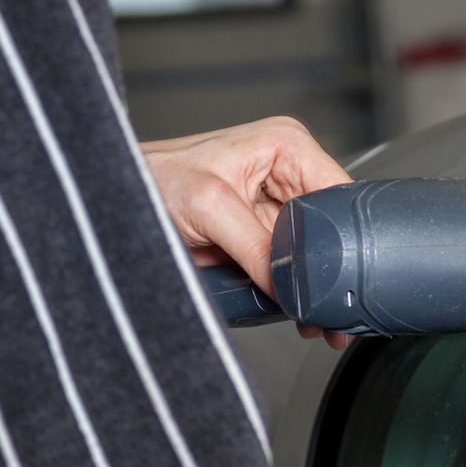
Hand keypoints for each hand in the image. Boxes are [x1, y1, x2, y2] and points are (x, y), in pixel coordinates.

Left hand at [141, 117, 354, 349]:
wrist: (116, 199)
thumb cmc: (152, 179)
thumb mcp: (207, 206)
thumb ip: (253, 243)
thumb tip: (288, 282)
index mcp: (287, 146)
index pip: (340, 194)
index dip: (348, 237)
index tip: (344, 279)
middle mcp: (288, 173)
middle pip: (334, 229)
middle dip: (334, 272)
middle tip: (332, 311)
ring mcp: (277, 207)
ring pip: (316, 254)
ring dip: (316, 289)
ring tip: (318, 320)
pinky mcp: (263, 235)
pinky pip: (292, 267)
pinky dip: (295, 293)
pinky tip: (297, 313)